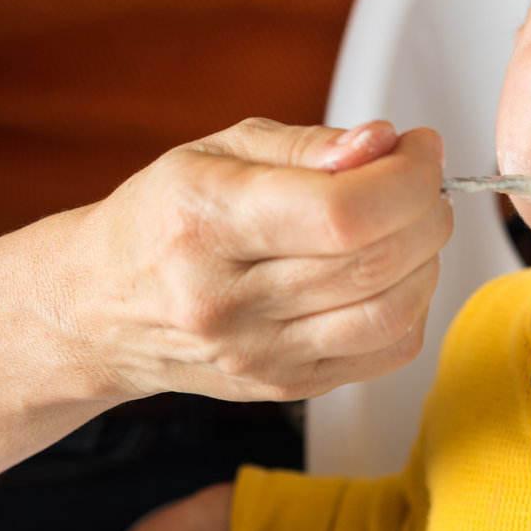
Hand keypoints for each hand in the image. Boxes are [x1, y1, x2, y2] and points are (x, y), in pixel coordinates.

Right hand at [69, 117, 452, 402]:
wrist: (103, 307)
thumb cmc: (162, 219)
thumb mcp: (217, 151)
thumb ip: (308, 145)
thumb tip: (382, 144)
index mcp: (205, 224)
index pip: (340, 213)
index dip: (407, 177)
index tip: (420, 148)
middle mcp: (229, 301)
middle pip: (375, 263)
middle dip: (427, 209)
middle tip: (420, 179)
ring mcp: (260, 355)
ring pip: (391, 314)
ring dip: (427, 259)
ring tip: (408, 223)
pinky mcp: (288, 386)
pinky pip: (387, 352)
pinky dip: (413, 304)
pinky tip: (390, 271)